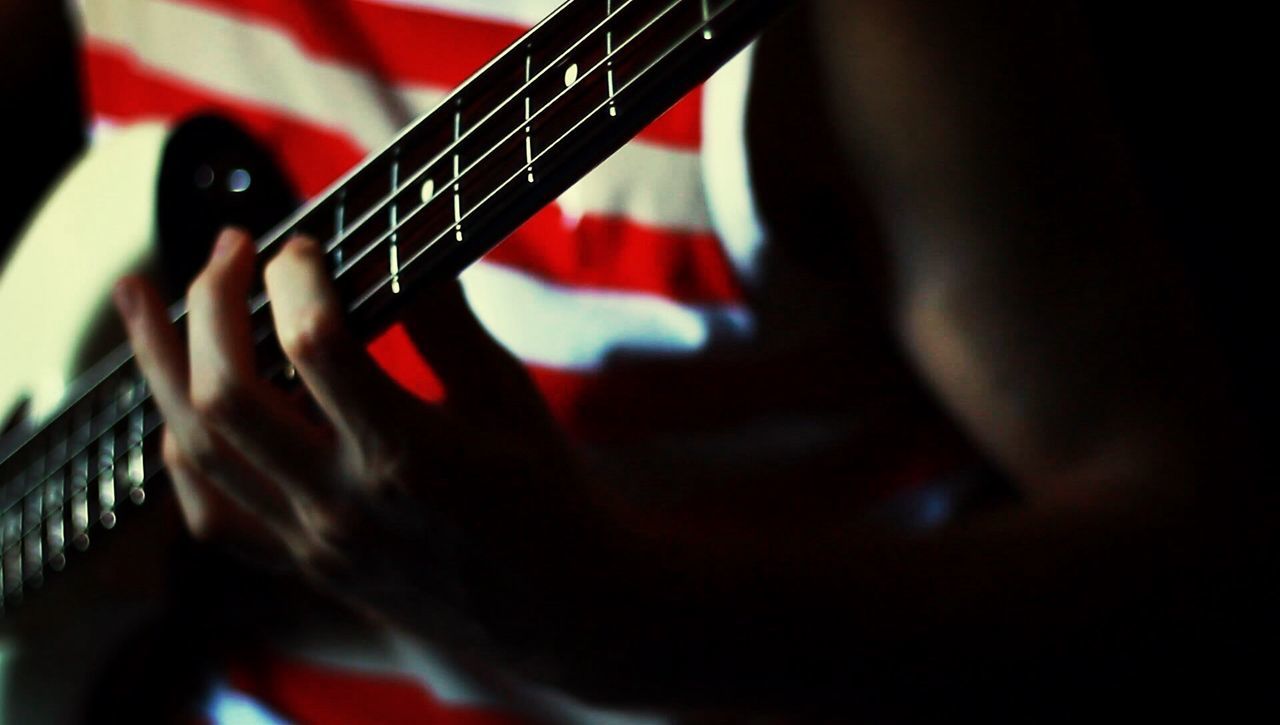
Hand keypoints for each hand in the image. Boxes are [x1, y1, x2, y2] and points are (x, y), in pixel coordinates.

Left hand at [112, 228, 577, 625]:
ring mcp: (315, 539)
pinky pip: (213, 514)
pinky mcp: (306, 562)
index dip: (299, 276)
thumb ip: (445, 322)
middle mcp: (345, 503)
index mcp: (408, 454)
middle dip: (212, 302)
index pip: (318, 343)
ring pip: (199, 448)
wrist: (555, 605)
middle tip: (230, 246)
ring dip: (162, 364)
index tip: (306, 243)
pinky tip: (176, 408)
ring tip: (142, 297)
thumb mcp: (506, 396)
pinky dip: (183, 452)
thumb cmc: (544, 492)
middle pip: (230, 392)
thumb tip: (400, 241)